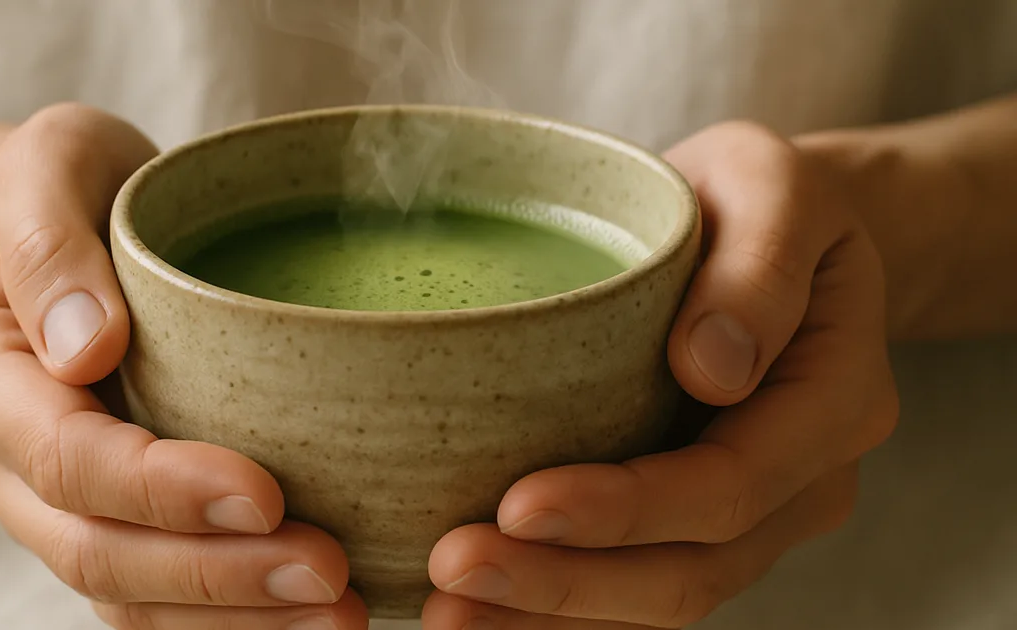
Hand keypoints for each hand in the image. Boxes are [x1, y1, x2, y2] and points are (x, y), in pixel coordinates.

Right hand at [0, 104, 368, 629]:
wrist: (41, 226)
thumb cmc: (53, 184)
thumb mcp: (43, 163)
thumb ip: (48, 245)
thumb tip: (87, 347)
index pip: (63, 457)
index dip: (160, 490)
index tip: (265, 494)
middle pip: (95, 550)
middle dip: (214, 574)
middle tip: (327, 573)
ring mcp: (43, 495)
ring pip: (123, 593)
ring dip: (230, 615)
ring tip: (337, 613)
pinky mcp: (99, 510)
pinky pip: (150, 590)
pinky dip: (224, 613)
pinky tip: (302, 612)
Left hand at [423, 121, 899, 627]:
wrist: (771, 232)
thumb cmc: (760, 198)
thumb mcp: (774, 184)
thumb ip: (760, 265)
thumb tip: (712, 370)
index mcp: (834, 400)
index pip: (731, 484)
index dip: (627, 511)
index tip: (519, 505)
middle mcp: (803, 479)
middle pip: (690, 569)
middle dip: (568, 583)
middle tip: (454, 570)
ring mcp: (754, 512)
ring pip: (657, 597)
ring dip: (551, 615)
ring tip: (447, 610)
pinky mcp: (698, 520)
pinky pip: (633, 586)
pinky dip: (558, 608)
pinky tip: (481, 607)